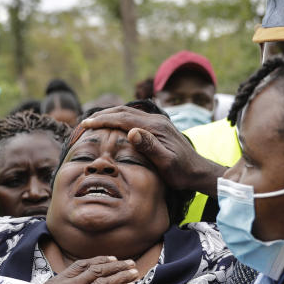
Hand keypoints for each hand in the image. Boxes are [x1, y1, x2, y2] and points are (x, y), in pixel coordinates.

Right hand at [81, 106, 227, 194]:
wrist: (198, 172)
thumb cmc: (181, 172)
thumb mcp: (166, 162)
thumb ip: (150, 146)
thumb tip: (132, 131)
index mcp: (155, 127)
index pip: (123, 118)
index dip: (103, 120)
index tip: (86, 124)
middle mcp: (156, 120)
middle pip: (124, 112)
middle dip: (103, 115)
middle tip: (84, 122)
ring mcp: (157, 123)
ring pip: (129, 114)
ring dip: (110, 116)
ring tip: (94, 122)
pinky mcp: (158, 128)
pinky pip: (134, 119)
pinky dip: (119, 120)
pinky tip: (113, 127)